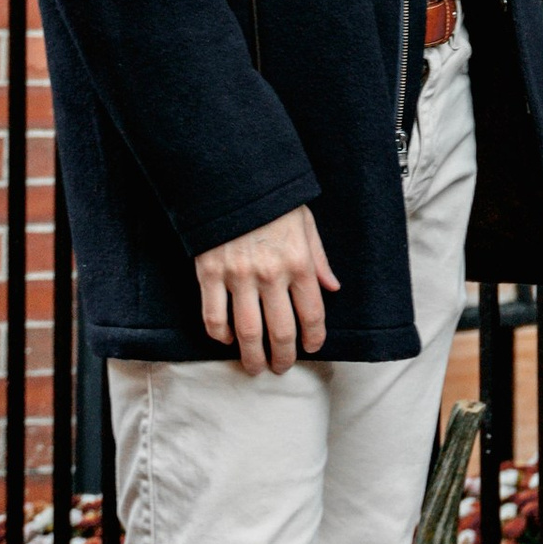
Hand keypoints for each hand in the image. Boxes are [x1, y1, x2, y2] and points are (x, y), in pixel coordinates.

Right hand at [195, 205, 337, 372]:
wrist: (230, 176)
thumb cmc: (271, 201)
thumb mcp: (305, 222)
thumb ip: (319, 259)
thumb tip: (333, 288)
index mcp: (299, 262)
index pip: (313, 314)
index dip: (315, 338)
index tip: (312, 348)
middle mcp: (271, 274)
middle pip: (281, 331)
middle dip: (283, 357)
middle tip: (281, 368)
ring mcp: (238, 276)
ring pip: (247, 332)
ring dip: (252, 356)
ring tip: (255, 367)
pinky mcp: (209, 273)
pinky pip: (214, 317)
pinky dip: (219, 335)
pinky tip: (226, 340)